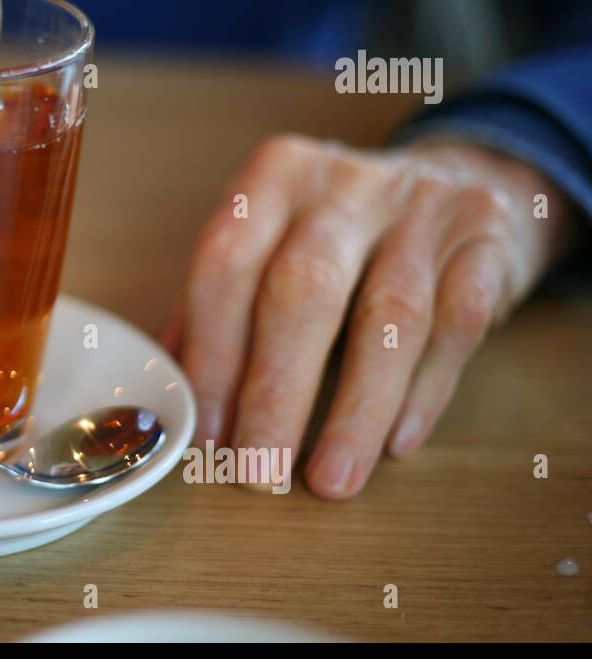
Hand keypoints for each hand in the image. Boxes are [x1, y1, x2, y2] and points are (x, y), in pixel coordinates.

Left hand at [166, 134, 576, 497]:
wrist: (460, 182)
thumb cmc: (340, 235)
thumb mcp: (273, 242)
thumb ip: (220, 306)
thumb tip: (171, 390)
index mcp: (273, 178)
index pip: (227, 264)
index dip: (212, 354)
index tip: (206, 433)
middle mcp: (344, 183)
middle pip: (303, 289)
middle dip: (276, 391)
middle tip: (258, 471)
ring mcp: (422, 206)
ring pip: (390, 317)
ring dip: (354, 412)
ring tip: (329, 480)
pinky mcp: (486, 239)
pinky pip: (457, 325)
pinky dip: (424, 392)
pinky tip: (396, 444)